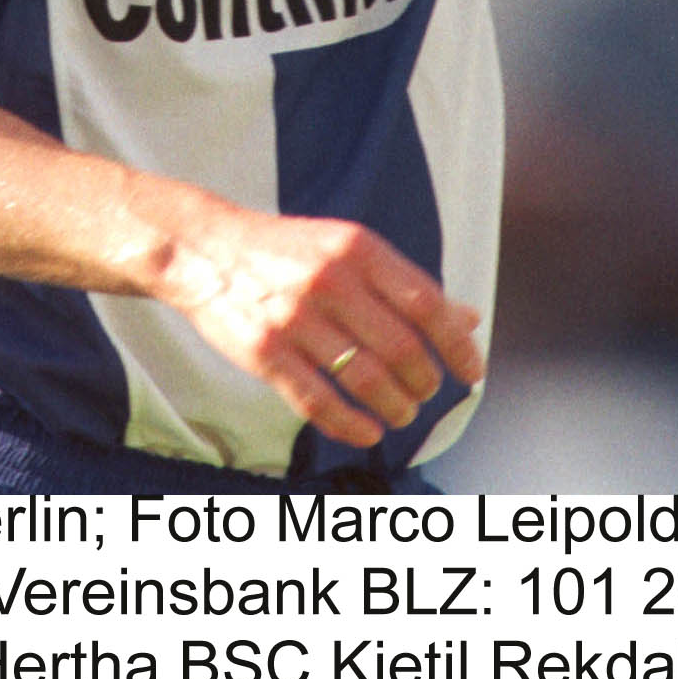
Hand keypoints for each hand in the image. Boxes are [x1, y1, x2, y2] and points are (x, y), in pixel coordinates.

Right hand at [154, 201, 484, 447]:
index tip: (472, 372)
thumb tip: (468, 319)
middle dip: (425, 383)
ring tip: (401, 414)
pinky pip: (319, 402)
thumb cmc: (289, 252)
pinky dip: (352, 426)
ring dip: (395, 408)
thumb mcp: (349, 248)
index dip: (457, 345)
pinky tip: (368, 431)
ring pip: (366, 381)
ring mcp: (294, 317)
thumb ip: (405, 285)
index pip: (427, 304)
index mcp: (357, 248)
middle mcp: (329, 279)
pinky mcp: (264, 352)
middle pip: (402, 349)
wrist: (205, 248)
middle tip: (426, 393)